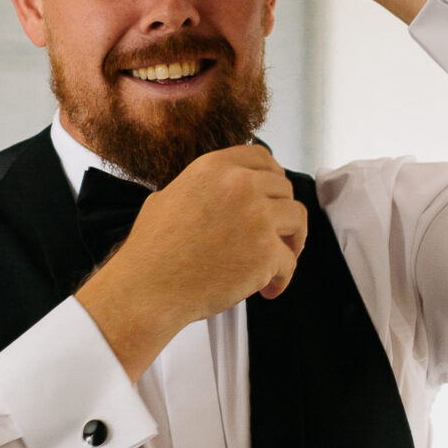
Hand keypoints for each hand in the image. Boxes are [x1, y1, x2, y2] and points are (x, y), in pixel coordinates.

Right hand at [76, 146, 308, 380]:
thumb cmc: (151, 250)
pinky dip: (282, 278)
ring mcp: (258, 217)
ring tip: (278, 260)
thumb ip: (199, 188)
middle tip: (274, 236)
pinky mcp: (267, 252)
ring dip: (292, 240)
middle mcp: (241, 185)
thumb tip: (214, 195)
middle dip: (281, 212)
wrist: (149, 287)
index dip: (272, 176)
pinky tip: (267, 290)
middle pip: (284, 188)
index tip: (272, 195)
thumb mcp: (167, 198)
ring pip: (298, 219)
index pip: (261, 157)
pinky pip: (289, 261)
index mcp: (215, 167)